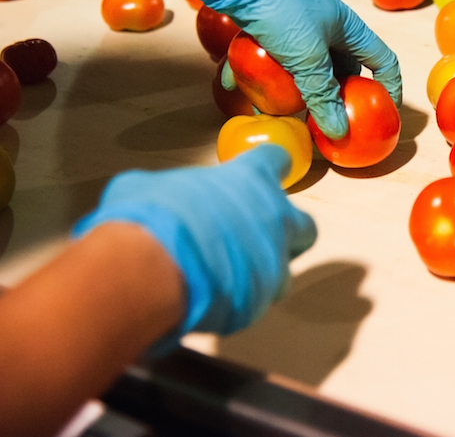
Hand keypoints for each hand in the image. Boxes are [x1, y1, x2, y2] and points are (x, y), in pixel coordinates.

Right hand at [72, 145, 316, 350]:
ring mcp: (273, 262)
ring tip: (226, 275)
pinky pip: (256, 300)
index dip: (268, 166)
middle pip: (304, 225)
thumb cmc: (150, 215)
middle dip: (287, 232)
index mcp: (251, 179)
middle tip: (254, 236)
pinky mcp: (261, 300)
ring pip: (284, 270)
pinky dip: (238, 299)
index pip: (275, 160)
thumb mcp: (146, 187)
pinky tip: (211, 299)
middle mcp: (275, 218)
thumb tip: (154, 198)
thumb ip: (169, 190)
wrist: (153, 269)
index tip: (262, 171)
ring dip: (261, 271)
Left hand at [193, 0, 401, 138]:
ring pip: (302, 67)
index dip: (389, 87)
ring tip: (275, 110)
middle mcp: (329, 28)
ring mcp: (299, 26)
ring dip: (290, 90)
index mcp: (350, 31)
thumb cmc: (284, 10)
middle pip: (340, 70)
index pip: (383, 61)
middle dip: (330, 97)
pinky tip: (238, 86)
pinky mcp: (271, 26)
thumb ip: (322, 94)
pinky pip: (271, 57)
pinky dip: (257, 72)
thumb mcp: (307, 57)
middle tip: (322, 121)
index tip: (383, 113)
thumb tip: (339, 131)